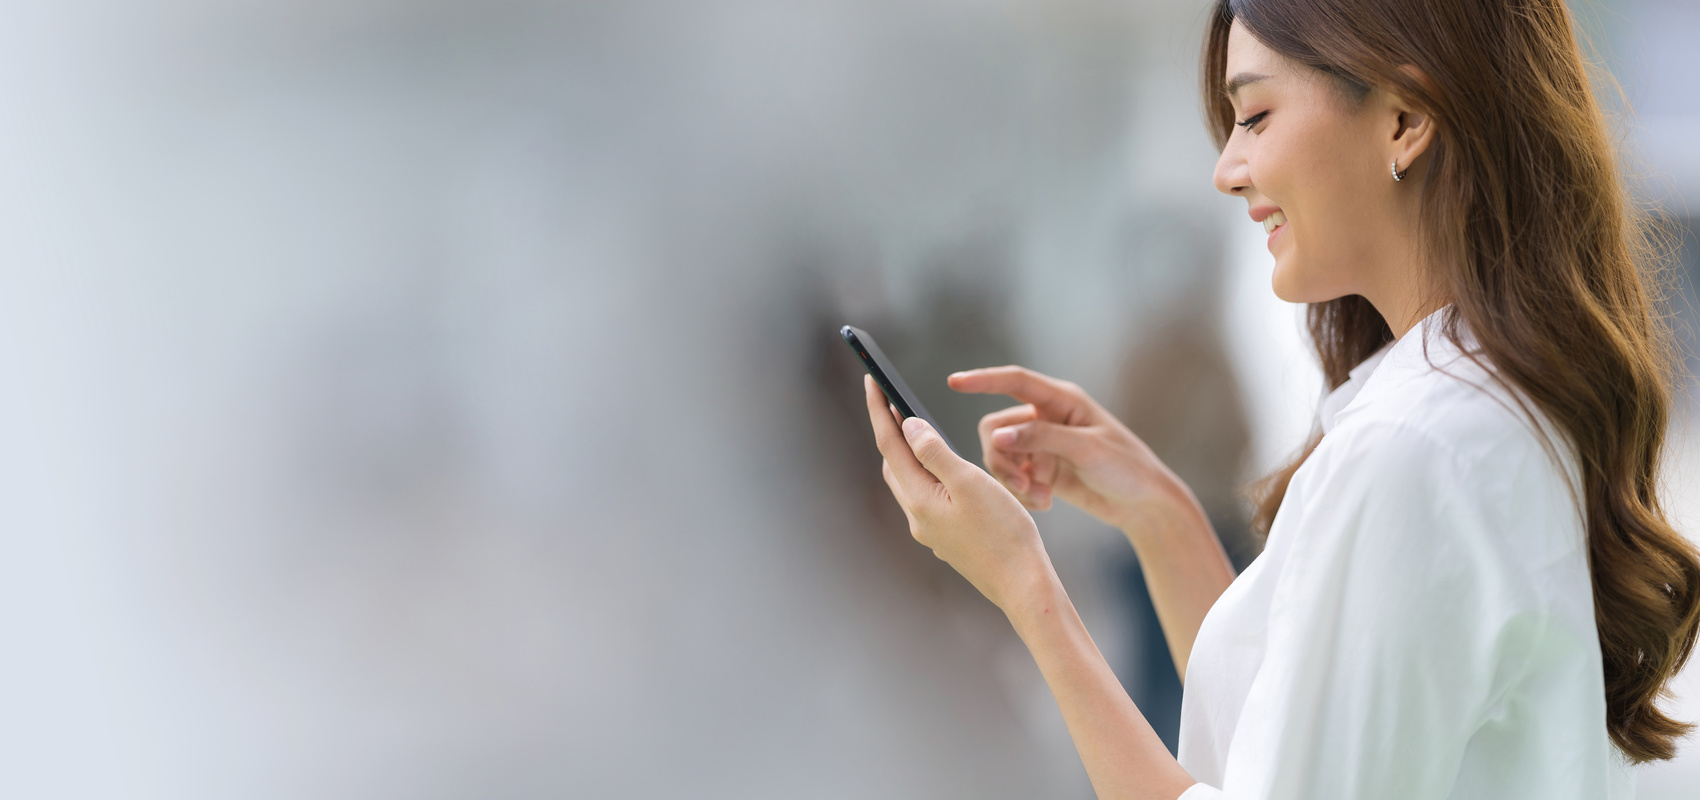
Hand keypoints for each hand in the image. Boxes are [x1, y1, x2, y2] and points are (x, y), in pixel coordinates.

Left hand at [863, 375, 1054, 611]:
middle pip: (894, 464)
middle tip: (892, 399)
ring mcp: (931, 531)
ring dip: (908, 454)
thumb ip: (936, 452)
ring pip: (909, 483)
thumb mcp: (971, 482)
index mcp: (919, 499)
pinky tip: (943, 470)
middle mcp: (917, 517)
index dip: (879, 410)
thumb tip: (908, 426)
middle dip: (890, 431)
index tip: (871, 381)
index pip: (889, 445)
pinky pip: (927, 498)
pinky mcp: (946, 540)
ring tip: (914, 427)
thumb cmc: (1004, 533)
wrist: (1023, 585)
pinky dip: (927, 475)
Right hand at [948, 366, 1193, 536]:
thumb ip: (1041, 439)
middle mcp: (1047, 418)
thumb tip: (997, 436)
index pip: (1015, 381)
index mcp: (1061, 400)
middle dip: (1002, 458)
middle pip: (997, 428)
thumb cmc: (1126, 467)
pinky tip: (1045, 504)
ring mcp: (1043, 446)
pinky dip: (1024, 492)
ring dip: (1013, 480)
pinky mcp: (1042, 471)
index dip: (982, 380)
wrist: (1144, 504)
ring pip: (1002, 456)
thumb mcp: (1085, 449)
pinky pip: (1014, 477)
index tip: (953, 382)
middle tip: (1021, 485)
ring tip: (1039, 498)